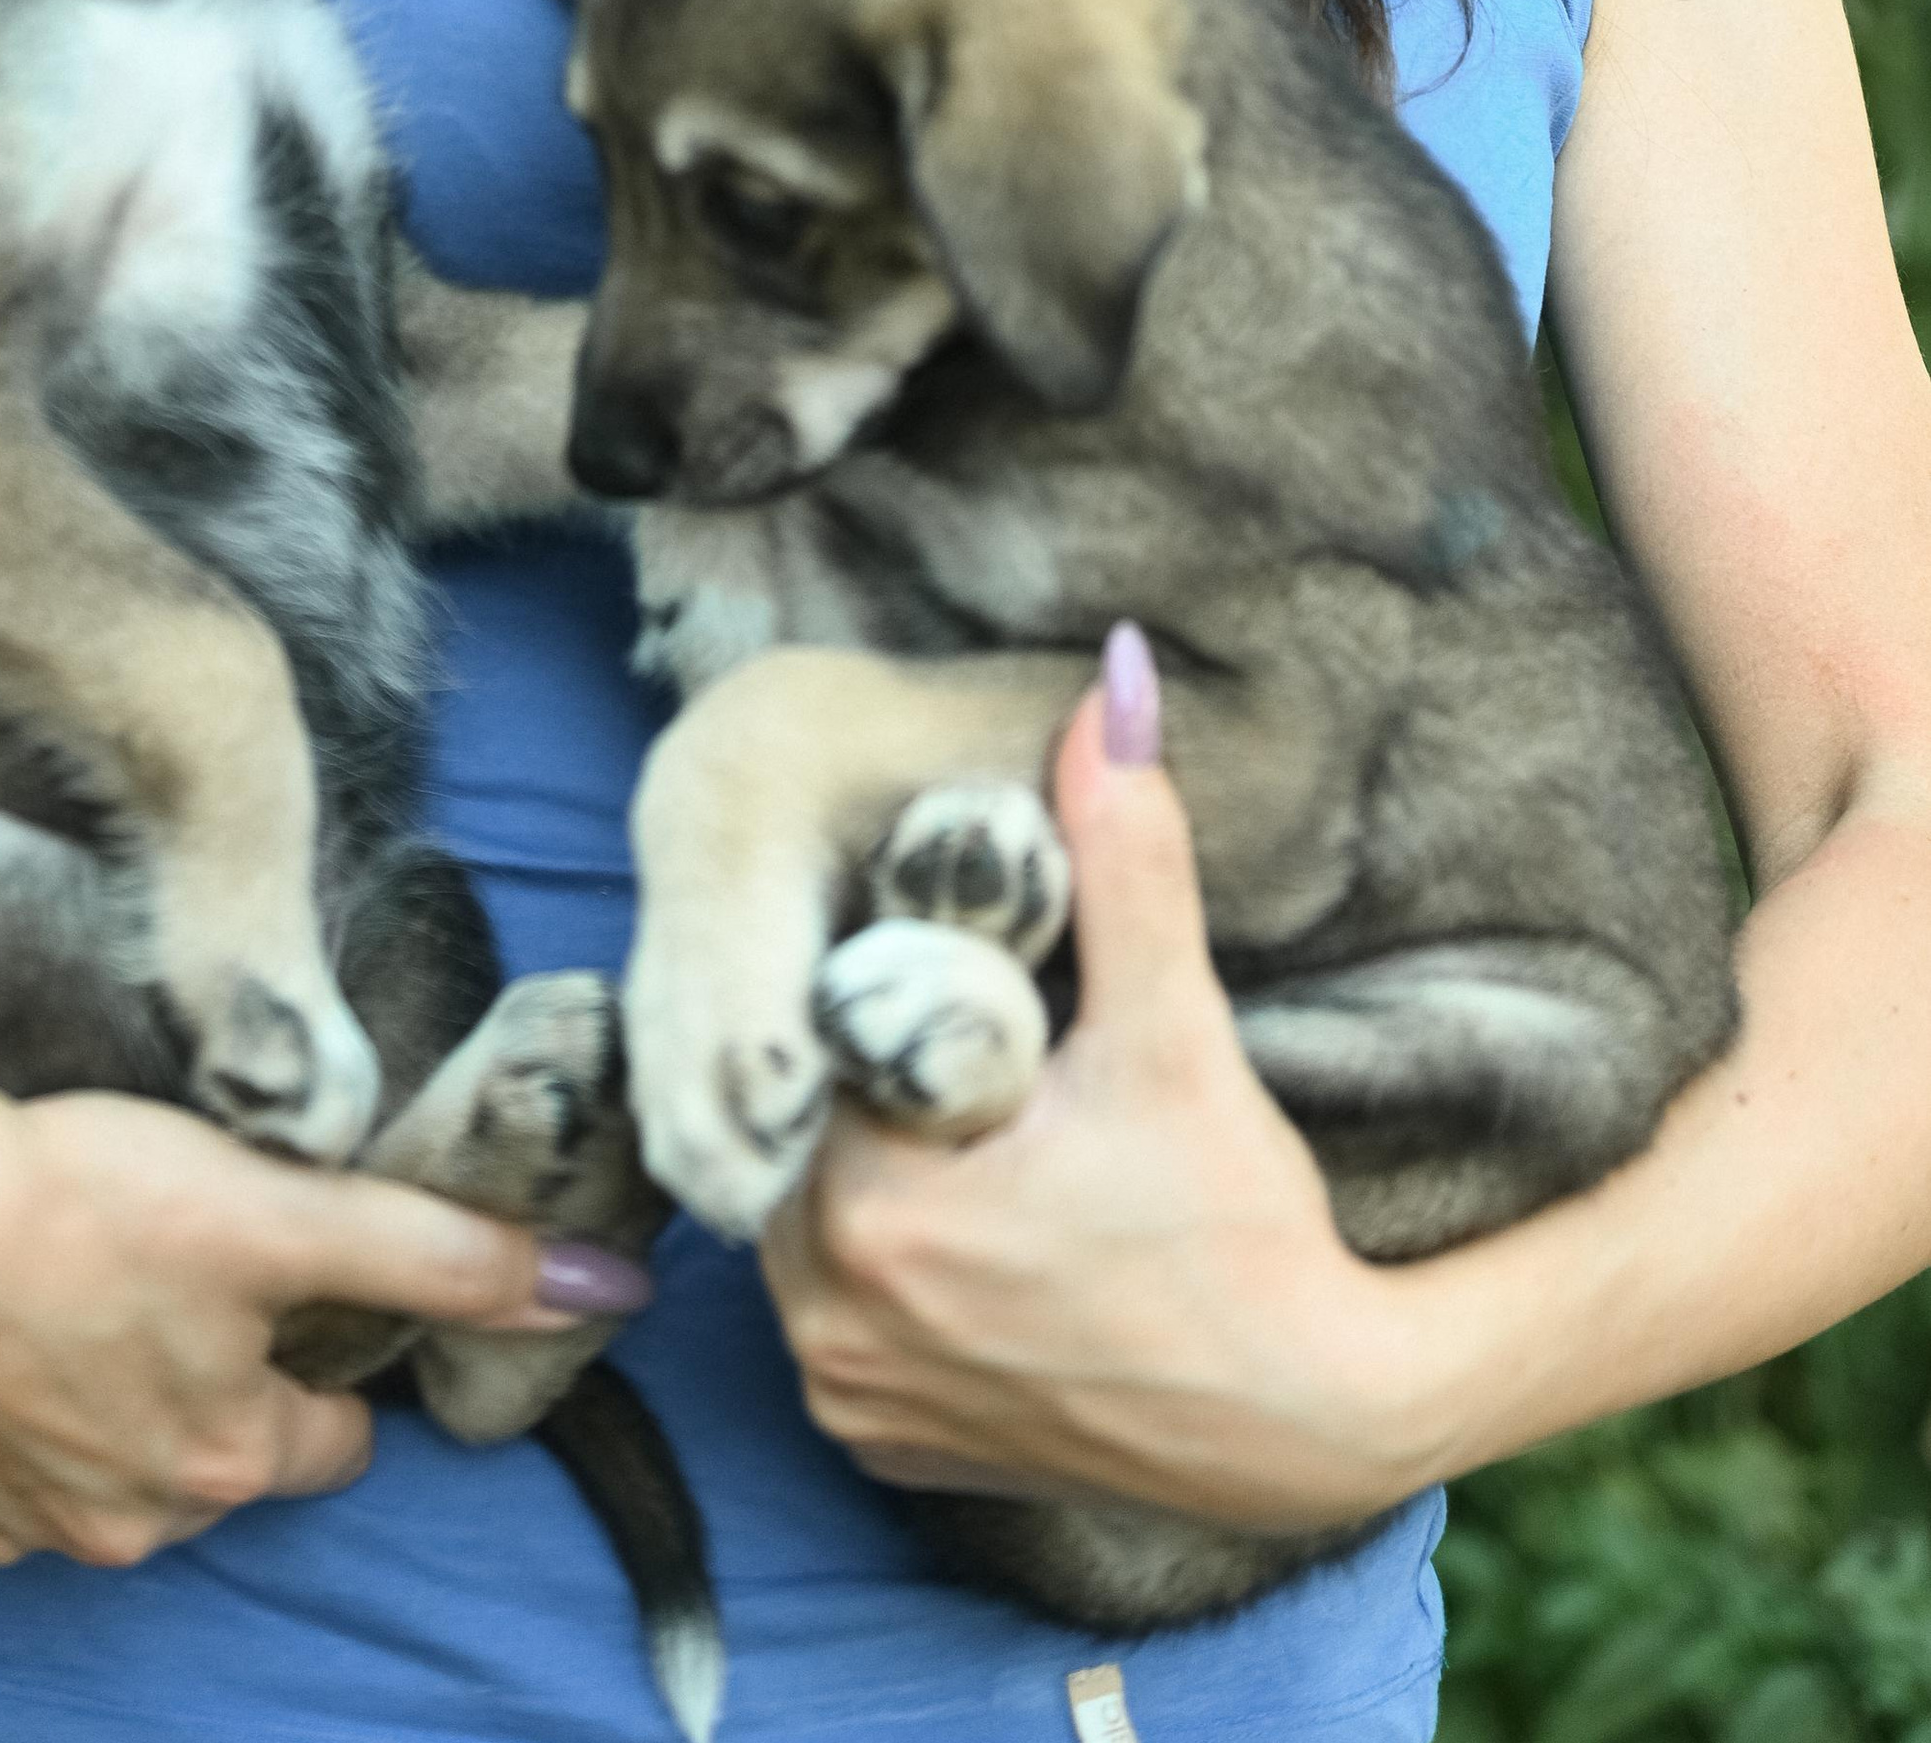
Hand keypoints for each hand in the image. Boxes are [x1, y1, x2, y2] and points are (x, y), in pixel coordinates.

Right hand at [0, 1060, 602, 1567]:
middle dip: (215, 1380)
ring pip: (104, 1467)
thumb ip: (447, 1253)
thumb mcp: (285, 1213)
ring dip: (110, 1395)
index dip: (321, 1356)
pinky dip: (8, 1408)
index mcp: (224, 1461)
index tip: (292, 1287)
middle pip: (214, 1457)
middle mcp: (124, 1524)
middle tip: (180, 1266)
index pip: (325, 1437)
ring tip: (85, 1280)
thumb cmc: (81, 1196)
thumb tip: (612, 1287)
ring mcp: (11, 1519)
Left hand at [759, 655, 1437, 1533]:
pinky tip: (975, 1228)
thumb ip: (1127, 854)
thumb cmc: (1243, 1225)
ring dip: (874, 1168)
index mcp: (869, 1211)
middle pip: (812, 1134)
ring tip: (980, 1131)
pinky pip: (845, 1317)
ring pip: (814, 1223)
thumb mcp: (1175, 1028)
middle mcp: (829, 1321)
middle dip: (878, 1082)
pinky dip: (890, 1268)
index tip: (962, 988)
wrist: (1321, 1420)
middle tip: (982, 1055)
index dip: (884, 998)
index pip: (824, 1046)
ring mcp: (852, 1396)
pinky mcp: (885, 1448)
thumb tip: (1112, 684)